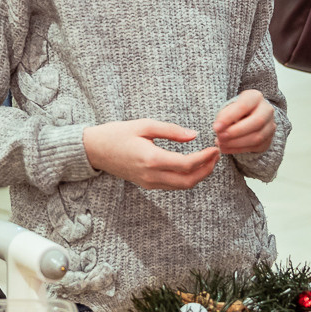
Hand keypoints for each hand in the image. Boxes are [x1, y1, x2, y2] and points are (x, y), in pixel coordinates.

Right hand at [83, 120, 221, 189]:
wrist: (94, 150)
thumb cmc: (117, 134)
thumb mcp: (144, 125)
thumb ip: (171, 131)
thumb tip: (193, 135)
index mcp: (151, 159)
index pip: (187, 164)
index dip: (205, 158)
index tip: (214, 148)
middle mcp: (151, 175)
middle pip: (188, 181)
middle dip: (206, 170)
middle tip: (216, 155)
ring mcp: (149, 183)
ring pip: (182, 186)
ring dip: (198, 175)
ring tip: (208, 160)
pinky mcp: (147, 184)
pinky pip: (172, 185)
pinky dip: (186, 178)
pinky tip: (192, 165)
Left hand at [212, 90, 275, 154]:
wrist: (248, 118)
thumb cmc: (236, 111)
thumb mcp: (228, 108)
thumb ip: (224, 116)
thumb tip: (219, 129)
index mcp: (255, 97)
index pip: (244, 106)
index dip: (229, 118)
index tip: (216, 127)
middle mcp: (267, 110)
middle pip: (256, 122)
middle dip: (236, 132)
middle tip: (220, 137)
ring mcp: (270, 126)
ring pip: (257, 137)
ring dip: (236, 143)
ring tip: (221, 143)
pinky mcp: (269, 140)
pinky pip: (255, 147)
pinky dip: (238, 149)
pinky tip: (226, 148)